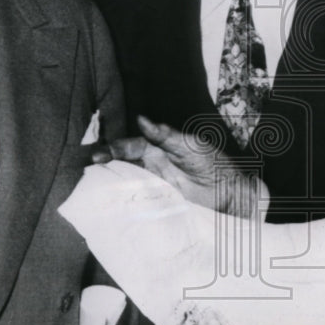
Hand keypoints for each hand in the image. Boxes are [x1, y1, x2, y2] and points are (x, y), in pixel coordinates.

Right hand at [92, 115, 264, 217]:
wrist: (233, 195)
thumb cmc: (214, 164)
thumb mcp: (191, 145)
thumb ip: (166, 135)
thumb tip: (141, 119)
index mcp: (158, 149)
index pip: (130, 146)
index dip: (114, 148)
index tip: (100, 155)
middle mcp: (152, 167)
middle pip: (122, 164)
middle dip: (105, 165)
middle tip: (91, 169)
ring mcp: (154, 187)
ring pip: (125, 183)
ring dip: (110, 184)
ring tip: (93, 187)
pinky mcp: (158, 205)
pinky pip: (137, 202)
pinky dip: (123, 203)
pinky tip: (111, 206)